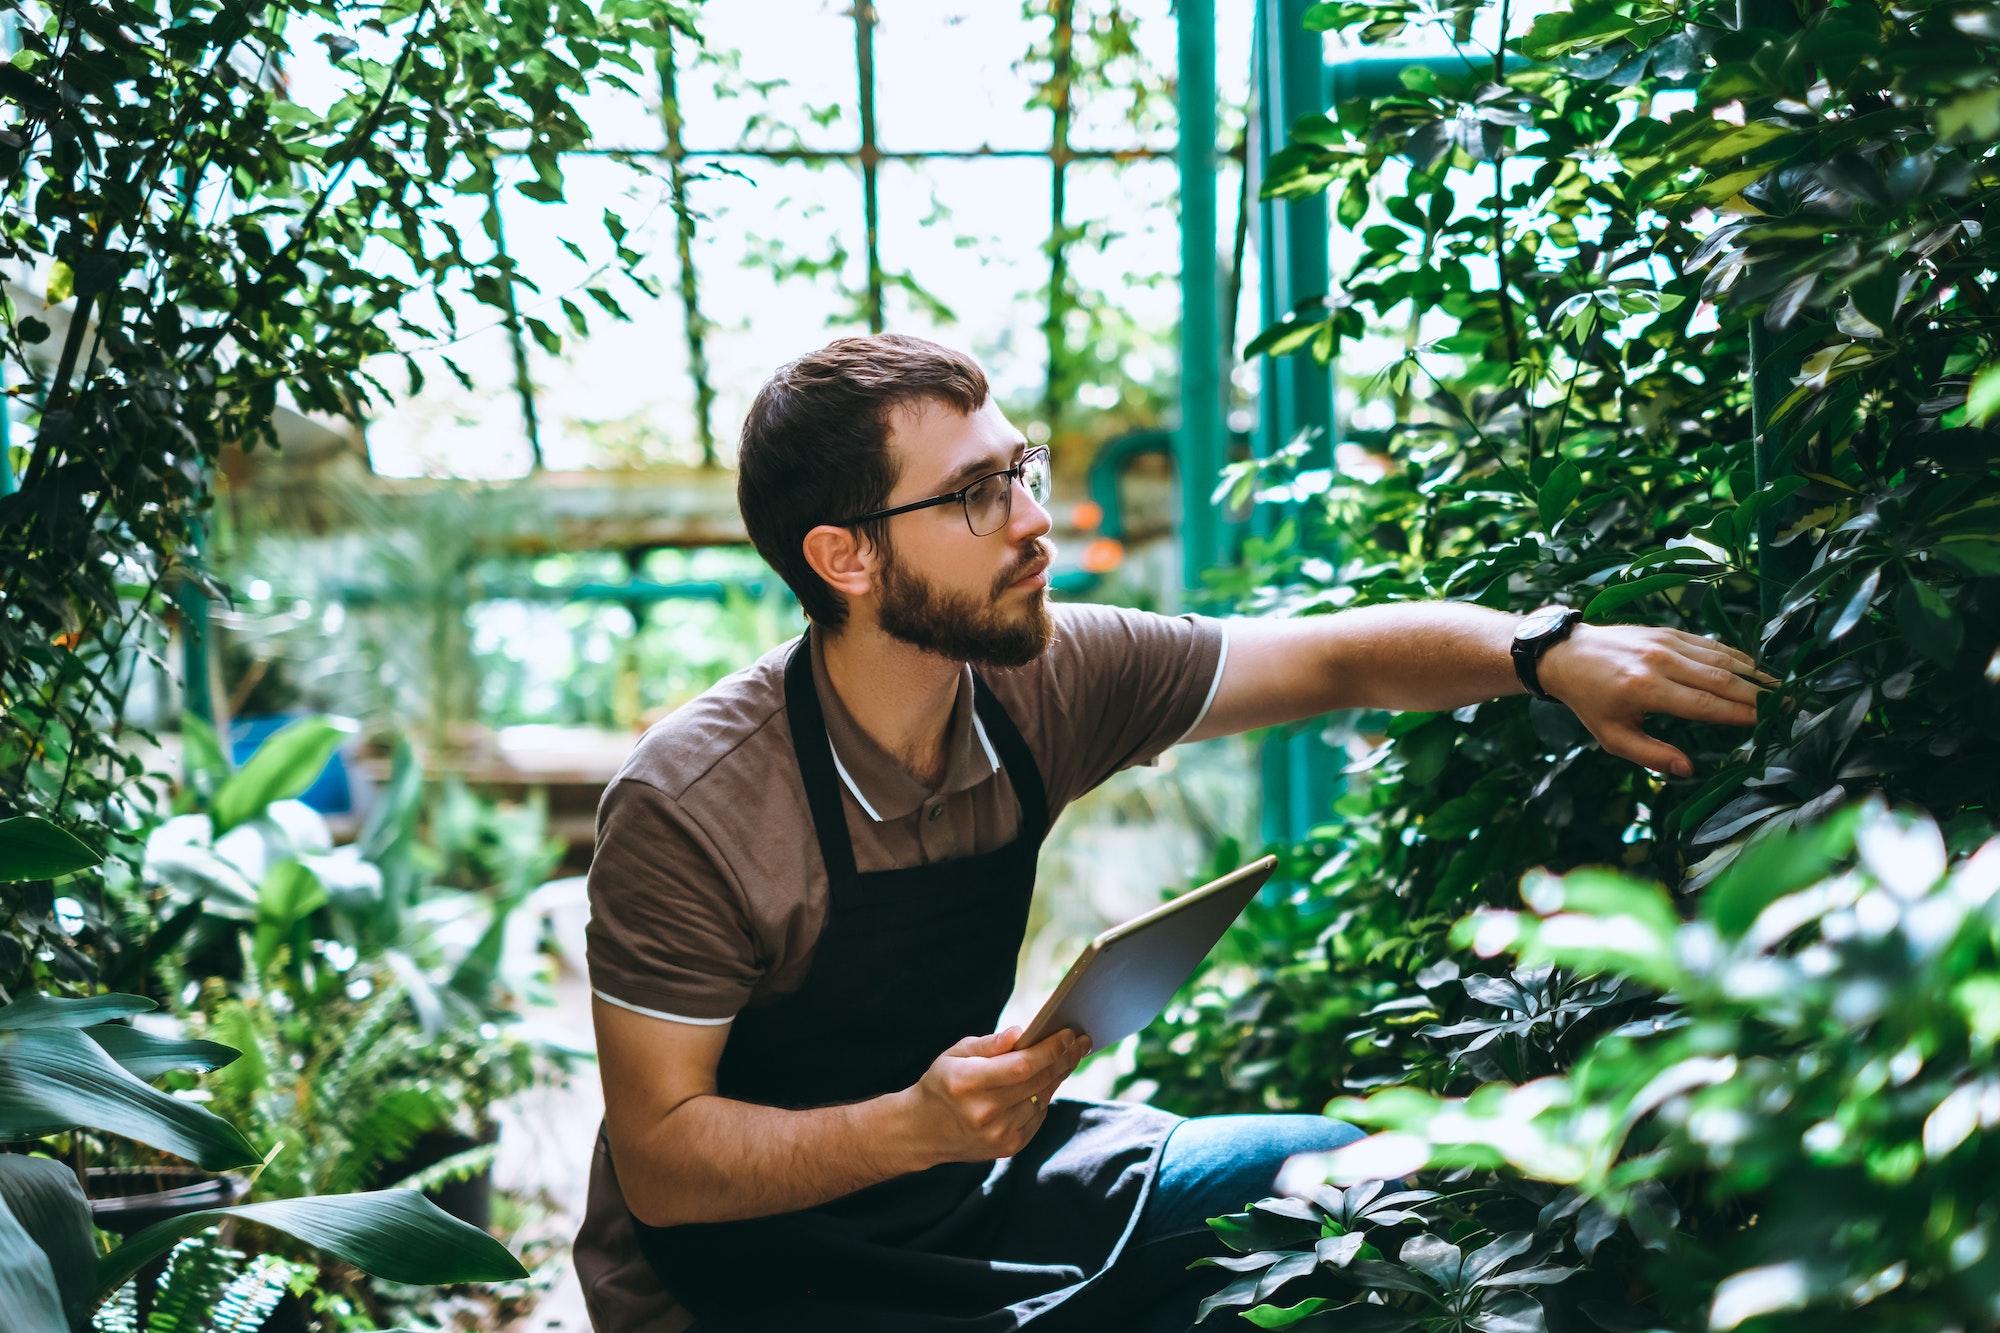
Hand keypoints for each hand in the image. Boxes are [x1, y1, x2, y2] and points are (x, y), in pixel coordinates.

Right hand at [902, 1026, 1088, 1165]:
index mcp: (966, 1083)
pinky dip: (1046, 1095)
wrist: (923, 1131)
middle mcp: (984, 1113)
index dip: (1050, 1049)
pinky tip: (1050, 1079)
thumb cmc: (942, 1083)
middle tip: (1081, 1041)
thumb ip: (990, 1044)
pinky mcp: (1008, 1147)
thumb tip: (1021, 1033)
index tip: (1069, 1033)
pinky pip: (1038, 1116)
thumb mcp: (955, 1054)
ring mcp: (998, 1134)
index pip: (1021, 1066)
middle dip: (1064, 1058)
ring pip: (1043, 1098)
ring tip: (1070, 1055)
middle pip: (1038, 1082)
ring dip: (1059, 1076)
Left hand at [1537, 624, 1771, 777]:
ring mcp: (1666, 643)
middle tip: (1788, 708)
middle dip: (1757, 695)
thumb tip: (1688, 770)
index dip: (1739, 714)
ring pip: (1720, 659)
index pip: (1705, 704)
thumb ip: (1650, 755)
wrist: (1567, 655)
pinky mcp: (1668, 631)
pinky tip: (1754, 668)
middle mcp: (1660, 663)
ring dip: (1753, 674)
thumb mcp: (1612, 736)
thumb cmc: (1590, 701)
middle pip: (1720, 680)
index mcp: (1646, 691)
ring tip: (1781, 689)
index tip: (1766, 724)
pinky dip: (1735, 656)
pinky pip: (1709, 644)